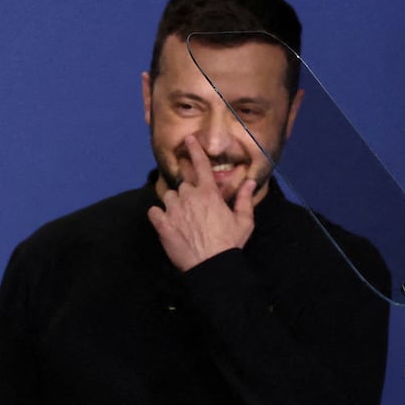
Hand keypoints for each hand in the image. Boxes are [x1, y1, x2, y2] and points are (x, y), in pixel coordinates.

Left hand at [147, 135, 254, 270]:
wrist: (211, 265)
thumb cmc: (229, 243)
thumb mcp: (244, 221)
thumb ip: (245, 199)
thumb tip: (250, 182)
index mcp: (209, 193)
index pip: (201, 165)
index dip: (194, 150)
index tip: (189, 139)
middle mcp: (189, 197)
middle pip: (183, 184)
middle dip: (188, 192)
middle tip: (194, 208)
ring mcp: (174, 210)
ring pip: (168, 196)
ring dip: (173, 203)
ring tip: (182, 218)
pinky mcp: (162, 224)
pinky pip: (154, 211)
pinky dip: (158, 215)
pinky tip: (166, 223)